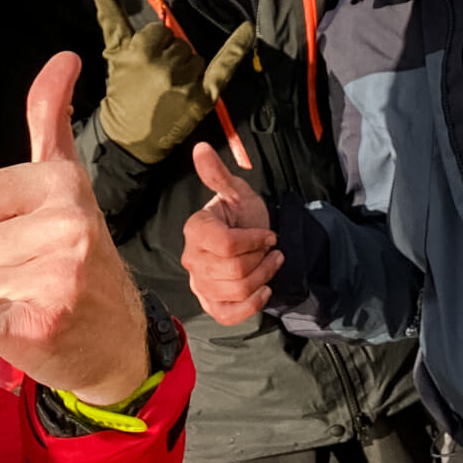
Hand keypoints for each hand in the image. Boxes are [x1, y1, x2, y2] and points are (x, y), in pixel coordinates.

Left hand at [0, 52, 149, 405]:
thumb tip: (62, 56)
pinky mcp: (28, 328)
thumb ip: (51, 122)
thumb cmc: (83, 260)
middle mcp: (66, 226)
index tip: (25, 238)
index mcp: (64, 184)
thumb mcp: (69, 186)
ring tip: (26, 305)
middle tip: (26, 277)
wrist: (118, 345)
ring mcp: (52, 279)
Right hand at [92, 0, 253, 165]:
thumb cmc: (121, 96)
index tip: (146, 64)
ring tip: (170, 89)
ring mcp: (185, 82)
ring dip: (187, 68)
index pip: (159, 31)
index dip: (154, 45)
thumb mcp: (114, 57)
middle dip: (170, 56)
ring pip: (196, 56)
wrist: (130, 140)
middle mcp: (164, 66)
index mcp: (140, 53)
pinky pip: (224, 66)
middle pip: (179, 42)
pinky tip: (248, 29)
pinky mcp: (203, 98)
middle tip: (156, 80)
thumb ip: (110, 18)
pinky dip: (238, 47)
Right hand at [181, 142, 279, 325]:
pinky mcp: (210, 304)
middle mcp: (192, 259)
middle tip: (270, 250)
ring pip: (238, 291)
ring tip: (270, 265)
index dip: (255, 242)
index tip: (268, 235)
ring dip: (263, 278)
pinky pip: (230, 314)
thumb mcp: (237, 192)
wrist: (250, 239)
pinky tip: (262, 290)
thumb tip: (200, 148)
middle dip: (262, 260)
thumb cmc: (243, 214)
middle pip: (236, 271)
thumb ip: (218, 174)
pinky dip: (252, 304)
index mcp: (195, 230)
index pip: (227, 246)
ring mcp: (199, 284)